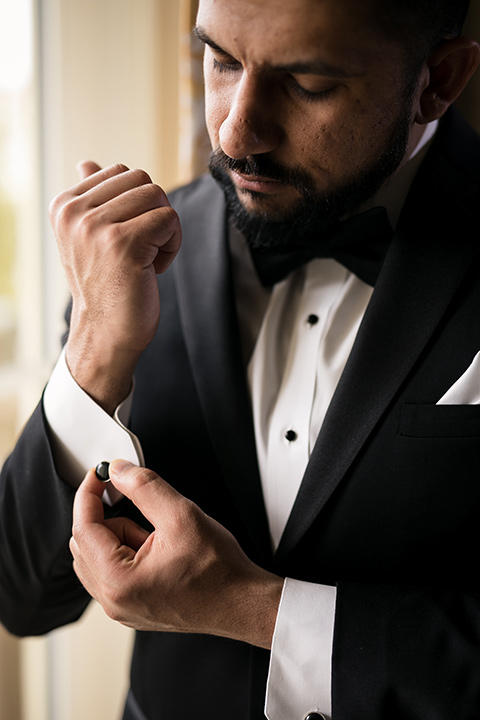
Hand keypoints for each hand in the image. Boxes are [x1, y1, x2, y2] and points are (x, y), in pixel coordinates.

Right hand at [49, 162, 181, 412]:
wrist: (105, 334)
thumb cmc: (106, 287)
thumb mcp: (89, 238)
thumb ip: (91, 199)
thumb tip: (87, 163)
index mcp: (63, 205)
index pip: (121, 172)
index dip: (137, 205)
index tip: (126, 240)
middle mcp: (74, 212)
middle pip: (142, 179)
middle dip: (154, 212)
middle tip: (142, 249)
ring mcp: (95, 227)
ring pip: (157, 196)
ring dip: (165, 229)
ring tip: (146, 258)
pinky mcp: (122, 243)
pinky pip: (169, 218)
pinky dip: (172, 244)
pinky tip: (153, 268)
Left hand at [70, 461, 282, 647]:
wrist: (241, 602)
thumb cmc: (218, 571)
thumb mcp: (180, 515)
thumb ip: (144, 487)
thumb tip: (119, 471)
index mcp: (118, 581)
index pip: (84, 528)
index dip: (89, 494)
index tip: (99, 474)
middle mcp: (113, 600)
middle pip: (86, 542)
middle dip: (110, 517)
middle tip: (140, 504)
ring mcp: (121, 607)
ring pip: (99, 555)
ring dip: (120, 535)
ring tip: (158, 536)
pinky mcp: (132, 606)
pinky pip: (112, 570)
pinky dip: (127, 551)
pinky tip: (157, 549)